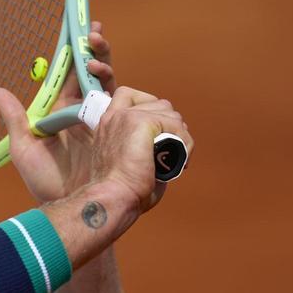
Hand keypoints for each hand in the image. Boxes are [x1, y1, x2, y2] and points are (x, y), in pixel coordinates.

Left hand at [0, 22, 117, 202]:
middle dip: (98, 51)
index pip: (73, 75)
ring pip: (116, 86)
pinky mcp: (125, 134)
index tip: (79, 32)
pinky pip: (134, 108)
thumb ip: (15, 119)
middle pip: (98, 74)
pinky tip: (118, 91)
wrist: (72, 210)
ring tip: (94, 60)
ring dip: (107, 69)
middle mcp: (90, 113)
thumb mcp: (24, 149)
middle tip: (94, 33)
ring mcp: (109, 122)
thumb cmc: (47, 184)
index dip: (77, 53)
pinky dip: (131, 94)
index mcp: (66, 112)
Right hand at [90, 87, 193, 213]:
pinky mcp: (142, 122)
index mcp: (108, 123)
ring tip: (175, 159)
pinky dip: (185, 145)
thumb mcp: (125, 158)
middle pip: (159, 104)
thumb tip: (169, 141)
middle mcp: (116, 115)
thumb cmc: (121, 189)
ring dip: (180, 137)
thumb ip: (140, 142)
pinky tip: (179, 162)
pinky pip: (177, 126)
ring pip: (171, 114)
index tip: (157, 131)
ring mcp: (128, 116)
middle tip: (171, 151)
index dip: (149, 106)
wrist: (114, 197)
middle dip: (171, 126)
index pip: (129, 95)